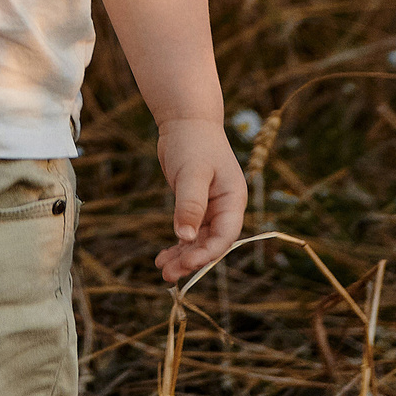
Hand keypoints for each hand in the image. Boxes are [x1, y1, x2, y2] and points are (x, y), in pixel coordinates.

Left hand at [153, 118, 244, 282]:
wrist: (186, 120)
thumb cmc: (193, 142)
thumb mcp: (191, 173)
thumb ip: (190, 205)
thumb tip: (187, 238)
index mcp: (234, 200)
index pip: (225, 236)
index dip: (207, 253)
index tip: (185, 264)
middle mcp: (225, 207)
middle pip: (212, 243)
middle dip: (191, 260)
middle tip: (167, 274)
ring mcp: (211, 208)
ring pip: (199, 240)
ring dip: (182, 255)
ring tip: (162, 269)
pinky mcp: (195, 205)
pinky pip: (190, 231)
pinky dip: (178, 244)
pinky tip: (163, 255)